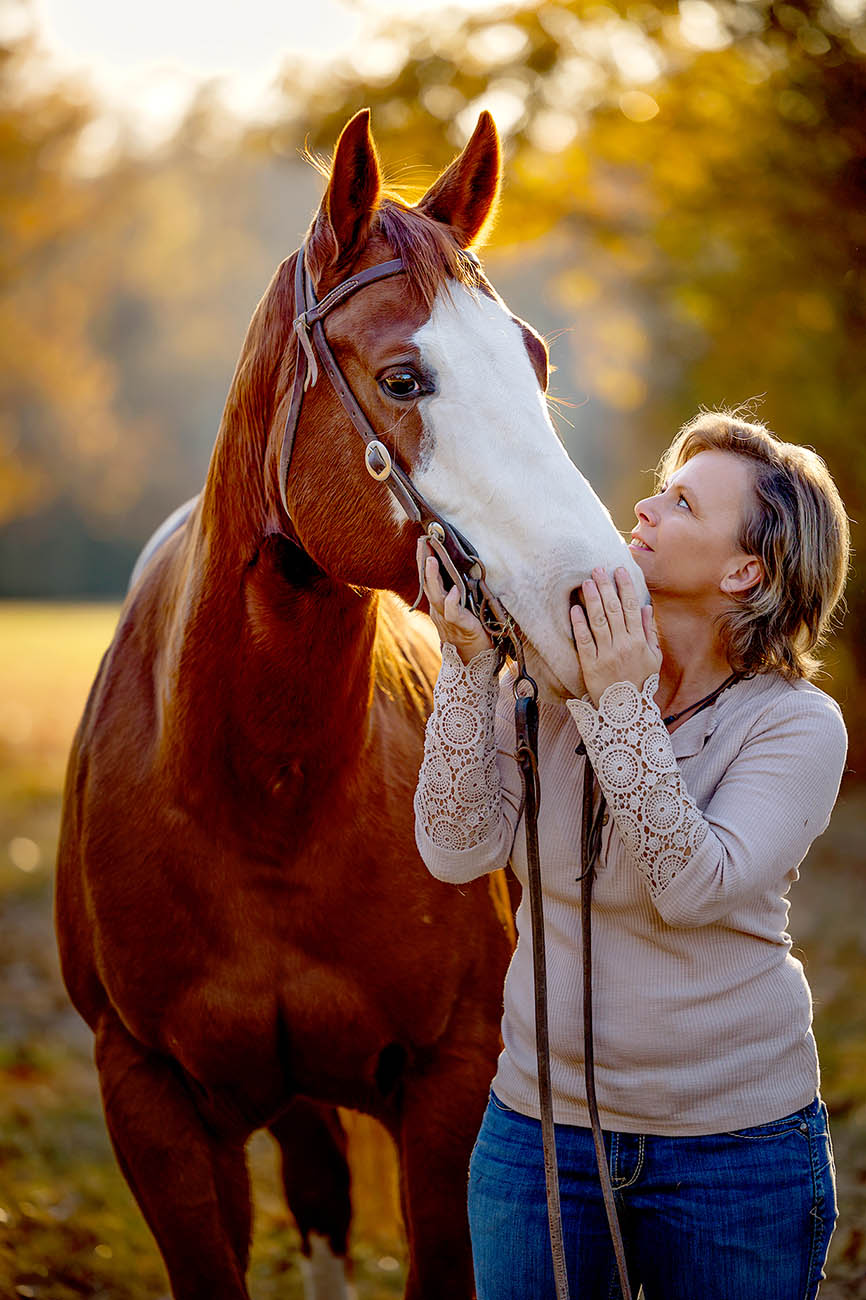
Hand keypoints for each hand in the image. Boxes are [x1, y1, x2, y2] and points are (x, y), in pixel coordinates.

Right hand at [418, 537, 492, 664]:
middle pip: (428, 583)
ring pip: (437, 596)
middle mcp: (440, 609)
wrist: (473, 660)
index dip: (425, 560)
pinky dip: (452, 601)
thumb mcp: (463, 607)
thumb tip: (463, 571)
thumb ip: (459, 592)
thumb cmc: (471, 631)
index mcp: (440, 603)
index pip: (429, 578)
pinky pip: (453, 612)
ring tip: (432, 560)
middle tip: (423, 543)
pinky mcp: (460, 626)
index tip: (423, 541)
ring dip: (433, 578)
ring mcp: (448, 618)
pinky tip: (455, 590)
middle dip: (424, 562)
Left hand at [569, 566, 661, 706]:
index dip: (625, 587)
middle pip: (614, 610)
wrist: (627, 712)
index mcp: (639, 642)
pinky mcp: (591, 666)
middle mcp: (623, 645)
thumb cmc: (641, 683)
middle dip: (606, 587)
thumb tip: (646, 607)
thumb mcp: (653, 658)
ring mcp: (606, 655)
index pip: (632, 608)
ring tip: (586, 582)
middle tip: (597, 569)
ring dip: (592, 600)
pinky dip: (579, 625)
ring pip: (599, 622)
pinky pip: (585, 642)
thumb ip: (649, 632)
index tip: (619, 571)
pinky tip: (574, 609)